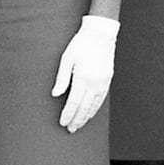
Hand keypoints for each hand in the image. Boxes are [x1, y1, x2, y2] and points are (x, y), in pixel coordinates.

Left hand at [50, 14, 122, 133]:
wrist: (100, 35)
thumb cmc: (80, 44)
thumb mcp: (66, 58)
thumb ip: (61, 78)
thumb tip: (55, 95)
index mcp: (83, 77)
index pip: (74, 102)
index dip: (68, 114)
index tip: (62, 122)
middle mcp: (95, 83)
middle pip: (84, 107)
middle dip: (76, 120)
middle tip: (70, 129)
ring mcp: (103, 82)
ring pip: (94, 105)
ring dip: (86, 117)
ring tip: (78, 125)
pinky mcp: (107, 80)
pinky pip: (101, 99)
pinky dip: (94, 109)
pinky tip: (90, 114)